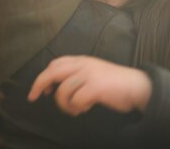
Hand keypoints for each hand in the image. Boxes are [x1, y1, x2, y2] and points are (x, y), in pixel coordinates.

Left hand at [28, 55, 151, 115]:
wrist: (137, 86)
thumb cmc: (114, 84)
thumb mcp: (94, 73)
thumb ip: (77, 75)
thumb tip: (55, 87)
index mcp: (83, 60)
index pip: (56, 63)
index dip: (44, 76)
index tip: (40, 90)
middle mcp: (84, 64)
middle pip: (52, 72)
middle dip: (39, 84)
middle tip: (33, 97)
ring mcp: (90, 75)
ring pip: (63, 90)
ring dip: (65, 105)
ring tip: (75, 109)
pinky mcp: (96, 87)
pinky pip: (76, 100)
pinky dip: (77, 108)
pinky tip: (85, 109)